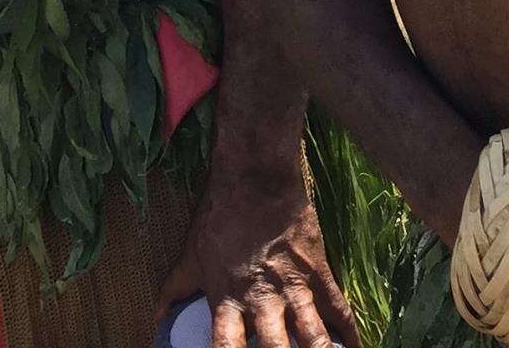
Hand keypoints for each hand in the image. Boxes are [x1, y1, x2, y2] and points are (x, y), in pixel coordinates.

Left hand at [160, 168, 358, 347]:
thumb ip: (175, 288)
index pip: (226, 347)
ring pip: (313, 338)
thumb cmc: (219, 215)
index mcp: (227, 299)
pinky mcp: (319, 275)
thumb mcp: (191, 253)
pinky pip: (341, 313)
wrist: (255, 177)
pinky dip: (349, 337)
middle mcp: (262, 301)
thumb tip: (158, 316)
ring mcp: (294, 289)